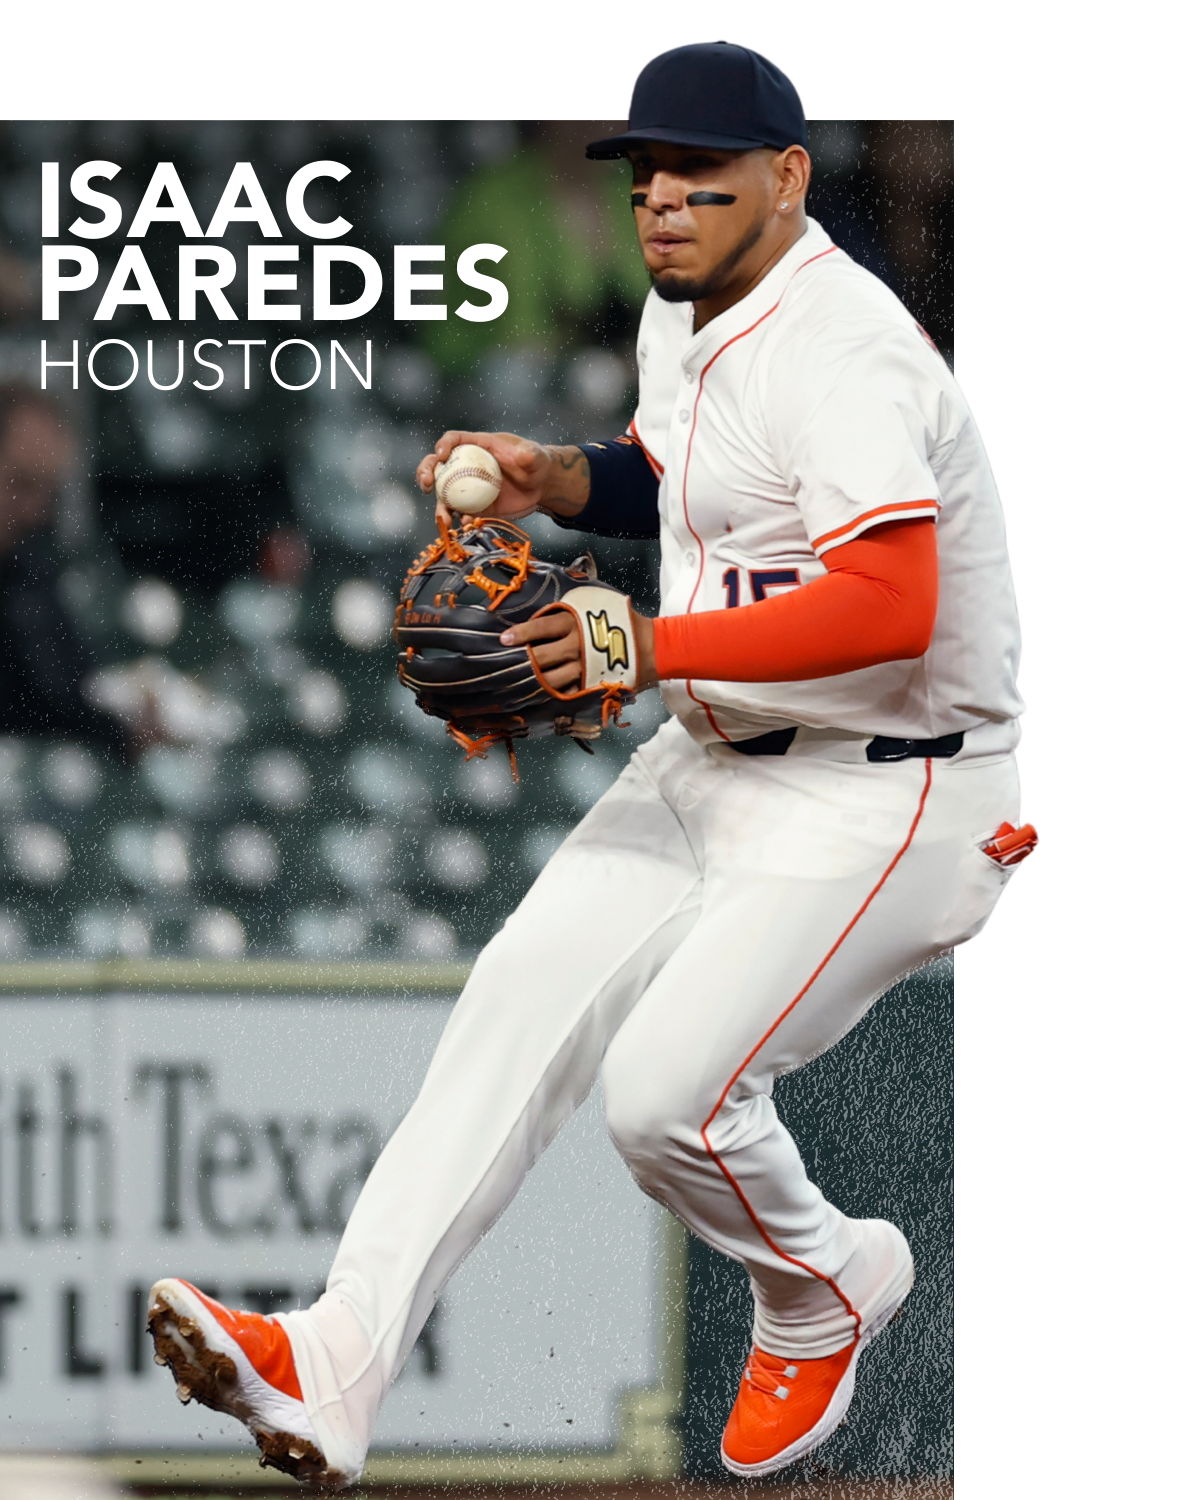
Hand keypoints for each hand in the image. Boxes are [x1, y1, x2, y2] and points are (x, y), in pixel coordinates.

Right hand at [415, 431, 588, 525]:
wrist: (542, 486)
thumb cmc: (537, 463)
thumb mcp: (535, 456)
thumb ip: (529, 454)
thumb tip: (524, 455)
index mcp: (477, 446)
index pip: (453, 440)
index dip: (443, 445)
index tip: (441, 455)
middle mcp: (466, 464)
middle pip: (438, 465)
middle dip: (425, 472)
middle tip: (425, 484)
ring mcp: (468, 486)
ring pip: (445, 494)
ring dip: (439, 506)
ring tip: (443, 518)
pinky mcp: (475, 505)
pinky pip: (461, 512)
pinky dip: (460, 519)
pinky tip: (466, 524)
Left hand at [501, 609, 657, 692]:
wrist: (651, 646)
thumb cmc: (619, 621)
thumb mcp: (595, 603)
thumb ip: (569, 608)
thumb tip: (540, 613)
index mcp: (576, 622)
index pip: (542, 627)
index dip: (522, 633)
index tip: (504, 640)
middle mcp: (579, 645)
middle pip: (543, 656)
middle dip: (523, 661)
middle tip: (506, 665)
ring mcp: (585, 668)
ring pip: (553, 679)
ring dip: (534, 682)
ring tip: (517, 683)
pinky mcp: (592, 684)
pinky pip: (568, 692)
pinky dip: (553, 695)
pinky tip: (538, 696)